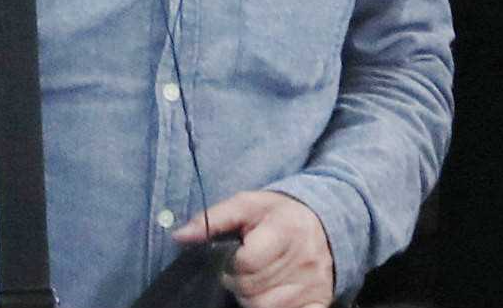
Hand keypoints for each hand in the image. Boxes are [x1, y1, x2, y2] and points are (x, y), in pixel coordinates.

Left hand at [188, 189, 333, 307]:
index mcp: (285, 231)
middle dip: (237, 282)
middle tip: (240, 270)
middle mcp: (304, 260)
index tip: (230, 257)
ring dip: (251, 298)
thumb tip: (180, 236)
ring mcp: (314, 284)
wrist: (322, 224)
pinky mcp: (320, 301)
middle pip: (253, 289)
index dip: (230, 264)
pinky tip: (271, 295)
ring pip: (266, 307)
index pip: (247, 263)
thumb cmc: (276, 214)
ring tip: (254, 280)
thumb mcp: (245, 204)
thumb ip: (212, 219)